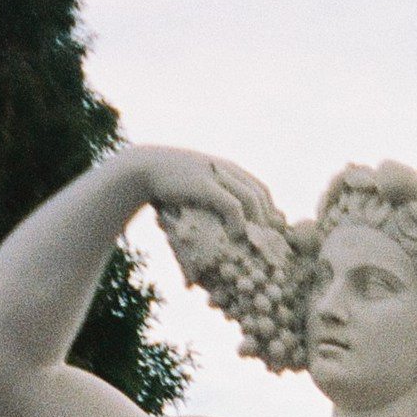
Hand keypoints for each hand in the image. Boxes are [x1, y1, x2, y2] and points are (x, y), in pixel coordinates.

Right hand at [133, 149, 283, 237]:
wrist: (146, 169)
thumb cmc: (170, 184)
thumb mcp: (198, 187)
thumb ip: (216, 198)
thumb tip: (227, 227)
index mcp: (229, 168)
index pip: (263, 191)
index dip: (270, 214)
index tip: (266, 237)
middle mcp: (228, 168)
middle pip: (263, 197)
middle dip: (267, 223)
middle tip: (263, 247)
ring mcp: (218, 175)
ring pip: (254, 201)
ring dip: (256, 226)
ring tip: (250, 245)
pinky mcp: (206, 185)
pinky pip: (234, 206)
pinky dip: (239, 224)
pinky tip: (234, 237)